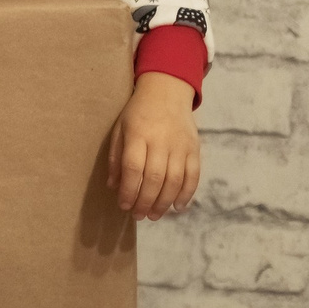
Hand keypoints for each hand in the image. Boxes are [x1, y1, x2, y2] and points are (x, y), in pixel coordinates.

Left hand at [110, 72, 199, 220]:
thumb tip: (114, 186)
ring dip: (164, 202)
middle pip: (155, 178)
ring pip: (175, 180)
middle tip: (138, 216)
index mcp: (138, 135)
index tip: (124, 205)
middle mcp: (161, 141)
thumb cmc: (137, 113)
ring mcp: (180, 145)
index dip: (129, 191)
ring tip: (154, 215)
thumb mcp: (119, 129)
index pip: (134, 168)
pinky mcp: (194, 148)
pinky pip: (193, 175)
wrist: (167, 91)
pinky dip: (187, 194)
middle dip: (145, 202)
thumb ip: (116, 157)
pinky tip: (178, 207)